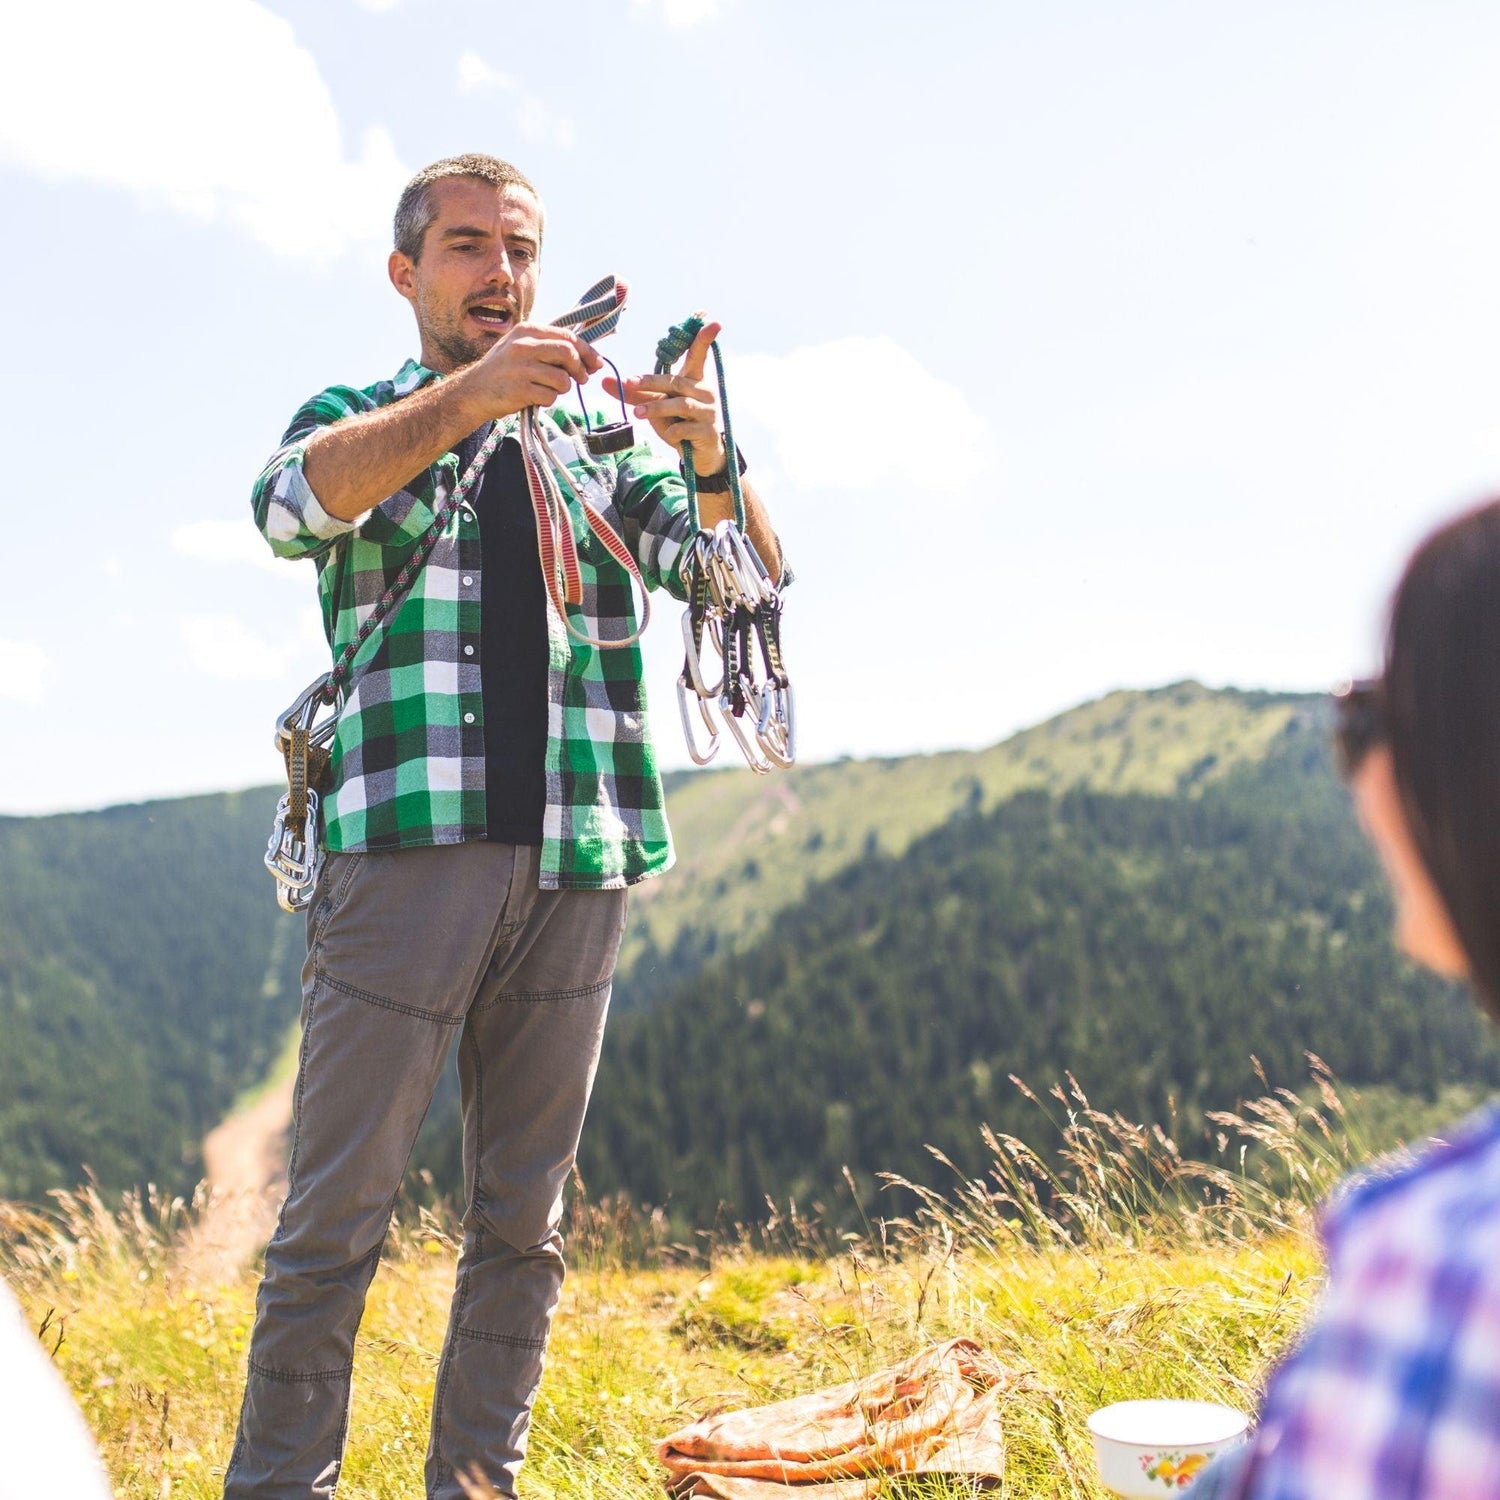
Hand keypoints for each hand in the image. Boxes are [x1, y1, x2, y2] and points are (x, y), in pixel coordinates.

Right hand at [463, 321, 602, 418]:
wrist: (473, 391)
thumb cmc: (504, 370)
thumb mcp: (522, 347)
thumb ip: (550, 346)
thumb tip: (588, 356)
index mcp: (527, 330)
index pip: (567, 336)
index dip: (587, 351)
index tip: (596, 364)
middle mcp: (523, 345)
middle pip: (569, 353)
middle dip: (580, 369)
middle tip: (581, 380)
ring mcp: (520, 368)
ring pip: (562, 378)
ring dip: (563, 388)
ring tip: (549, 388)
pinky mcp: (519, 389)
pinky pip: (551, 396)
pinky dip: (549, 400)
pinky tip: (536, 397)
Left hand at [603, 316, 727, 474]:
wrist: (698, 454)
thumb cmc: (678, 422)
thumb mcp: (655, 405)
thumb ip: (634, 393)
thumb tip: (604, 381)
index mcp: (693, 380)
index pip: (699, 355)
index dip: (704, 338)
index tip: (715, 323)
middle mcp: (703, 391)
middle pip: (674, 382)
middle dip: (649, 383)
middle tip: (627, 383)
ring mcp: (708, 411)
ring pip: (680, 404)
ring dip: (656, 408)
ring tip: (637, 414)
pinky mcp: (707, 430)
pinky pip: (685, 427)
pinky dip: (672, 431)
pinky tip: (669, 435)